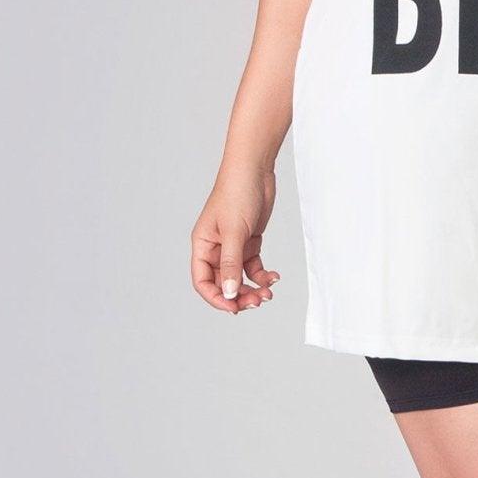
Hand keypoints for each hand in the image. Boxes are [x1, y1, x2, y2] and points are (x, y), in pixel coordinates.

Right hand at [191, 164, 280, 312]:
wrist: (255, 169)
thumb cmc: (237, 192)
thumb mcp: (234, 231)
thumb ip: (232, 264)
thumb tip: (229, 294)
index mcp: (202, 245)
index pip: (202, 281)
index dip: (216, 298)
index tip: (234, 307)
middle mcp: (215, 248)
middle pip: (223, 283)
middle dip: (239, 295)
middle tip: (258, 301)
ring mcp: (233, 246)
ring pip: (239, 277)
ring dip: (252, 288)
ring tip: (268, 293)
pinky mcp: (249, 241)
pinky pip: (253, 266)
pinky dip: (262, 275)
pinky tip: (274, 276)